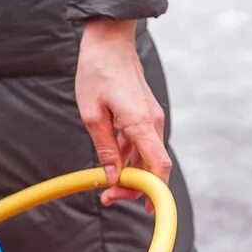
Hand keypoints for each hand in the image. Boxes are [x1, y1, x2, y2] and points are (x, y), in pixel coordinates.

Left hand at [75, 18, 170, 209]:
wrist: (109, 43)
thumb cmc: (97, 74)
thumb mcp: (92, 116)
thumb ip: (105, 148)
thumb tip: (112, 177)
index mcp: (141, 123)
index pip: (158, 165)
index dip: (156, 191)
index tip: (147, 209)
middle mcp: (152, 122)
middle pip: (152, 166)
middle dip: (133, 186)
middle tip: (107, 197)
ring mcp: (151, 118)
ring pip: (145, 156)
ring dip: (129, 173)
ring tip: (104, 184)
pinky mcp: (145, 115)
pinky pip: (141, 144)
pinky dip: (128, 157)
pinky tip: (111, 161)